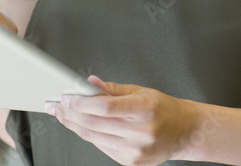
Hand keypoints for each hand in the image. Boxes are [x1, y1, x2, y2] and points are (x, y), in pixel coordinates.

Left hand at [44, 75, 202, 165]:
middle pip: (95, 123)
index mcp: (145, 109)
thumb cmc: (164, 109)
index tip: (66, 97)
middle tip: (56, 106)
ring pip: (95, 137)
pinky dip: (89, 136)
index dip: (81, 102)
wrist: (184, 132)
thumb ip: (113, 89)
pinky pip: (102, 147)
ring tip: (63, 115)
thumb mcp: (142, 91)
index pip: (105, 106)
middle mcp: (141, 132)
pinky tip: (81, 127)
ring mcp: (136, 150)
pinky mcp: (131, 161)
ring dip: (75, 126)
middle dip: (71, 114)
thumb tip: (89, 83)